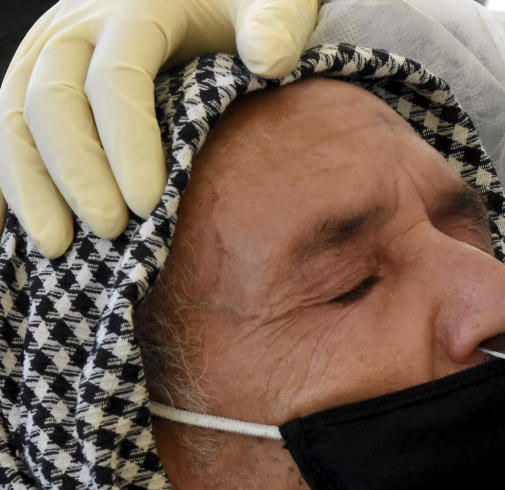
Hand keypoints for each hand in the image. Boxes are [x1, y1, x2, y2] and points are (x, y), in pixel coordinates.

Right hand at [0, 0, 318, 256]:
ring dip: (31, 185)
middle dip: (78, 172)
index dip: (127, 141)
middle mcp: (77, 27)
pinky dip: (11, 179)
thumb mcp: (272, 4)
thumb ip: (275, 23)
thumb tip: (270, 59)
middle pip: (53, 99)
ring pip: (15, 118)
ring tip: (58, 246)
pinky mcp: (37, 82)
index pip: (117, 78)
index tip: (148, 201)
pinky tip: (19, 228)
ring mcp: (49, 55)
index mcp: (134, 9)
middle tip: (112, 230)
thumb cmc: (242, 10)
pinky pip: (10, 131)